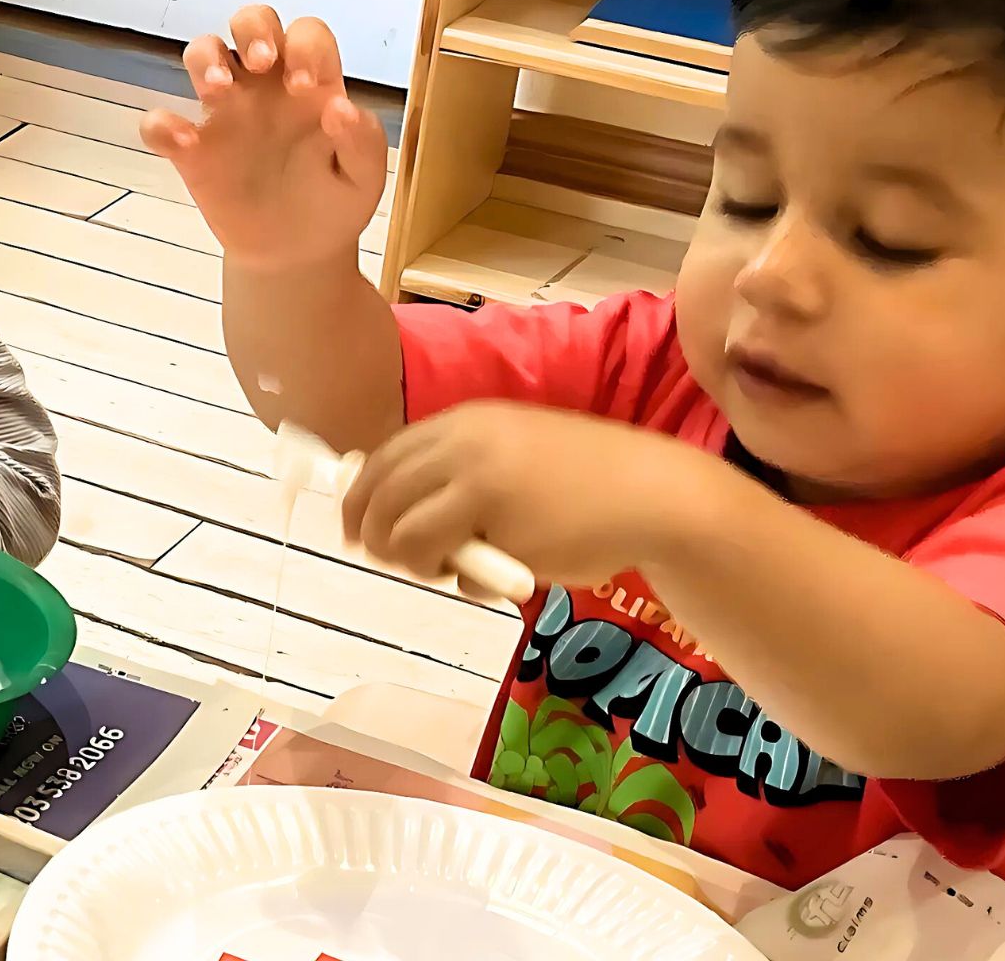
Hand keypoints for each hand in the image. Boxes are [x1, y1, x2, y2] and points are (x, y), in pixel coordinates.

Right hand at [139, 6, 387, 270]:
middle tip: (260, 63)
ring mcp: (225, 113)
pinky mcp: (192, 150)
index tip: (304, 85)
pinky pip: (160, 123)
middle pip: (250, 21)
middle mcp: (265, 85)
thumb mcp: (364, 178)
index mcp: (311, 83)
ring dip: (205, 59)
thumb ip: (362, 141)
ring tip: (217, 89)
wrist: (297, 254)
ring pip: (202, 52)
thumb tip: (339, 106)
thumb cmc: (335, 204)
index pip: (307, 34)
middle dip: (252, 29)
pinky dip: (162, 125)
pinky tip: (185, 145)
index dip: (305, 46)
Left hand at [341, 402, 738, 587]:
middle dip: (374, 537)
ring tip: (454, 568)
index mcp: (463, 422)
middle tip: (392, 560)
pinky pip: (448, 567)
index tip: (354, 528)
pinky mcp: (497, 525)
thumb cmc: (585, 482)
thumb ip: (457, 474)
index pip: (383, 457)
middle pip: (377, 497)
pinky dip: (462, 582)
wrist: (651, 495)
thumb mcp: (511, 456)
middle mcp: (461, 444)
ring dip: (415, 563)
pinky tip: (501, 573)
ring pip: (401, 537)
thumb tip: (390, 512)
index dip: (359, 496)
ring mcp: (476, 482)